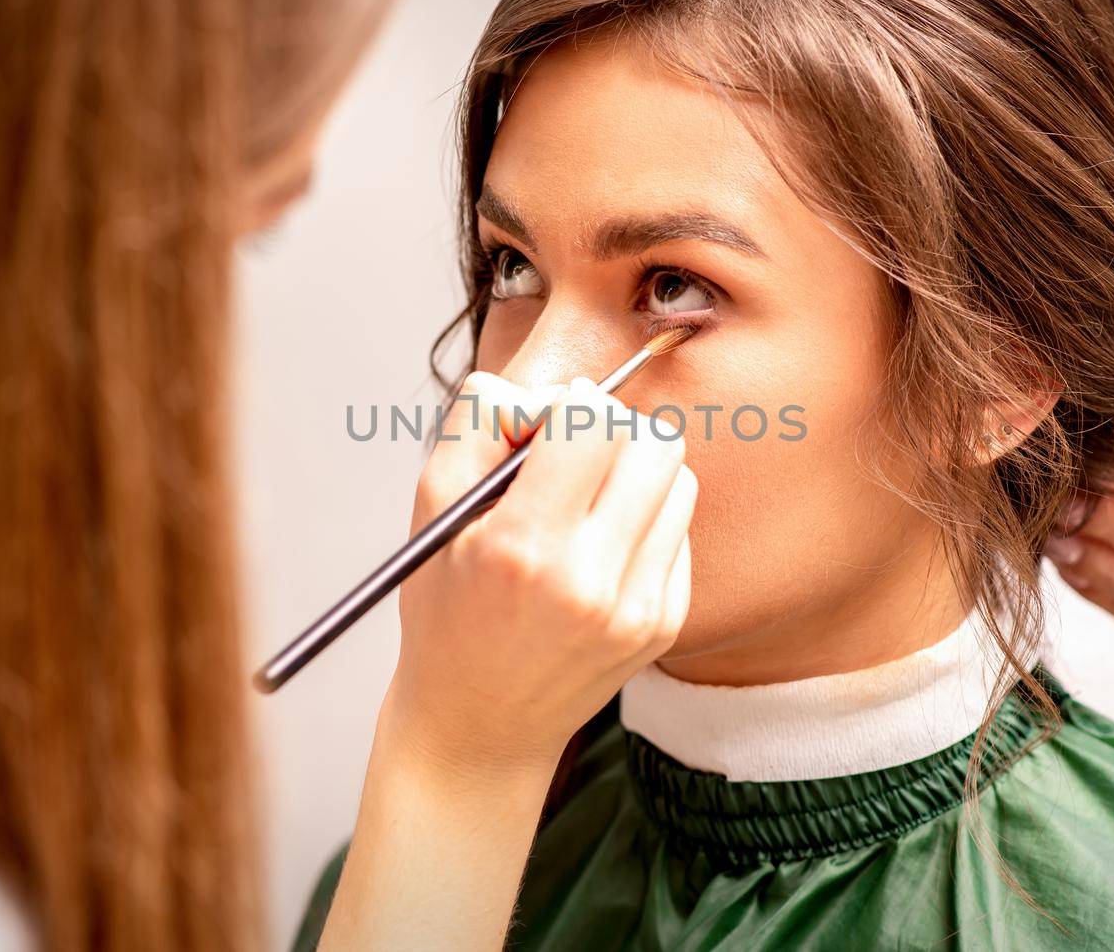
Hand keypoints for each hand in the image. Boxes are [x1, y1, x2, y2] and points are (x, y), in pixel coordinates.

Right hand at [383, 372, 696, 777]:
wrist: (480, 724)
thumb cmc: (447, 611)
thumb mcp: (432, 511)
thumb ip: (477, 426)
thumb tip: (538, 389)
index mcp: (524, 548)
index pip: (594, 421)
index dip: (569, 406)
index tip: (544, 428)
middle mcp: (591, 581)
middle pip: (652, 443)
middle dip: (612, 431)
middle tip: (570, 458)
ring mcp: (638, 608)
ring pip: (678, 479)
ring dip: (636, 472)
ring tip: (585, 503)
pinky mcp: (665, 624)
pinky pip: (680, 528)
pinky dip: (646, 520)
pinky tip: (600, 549)